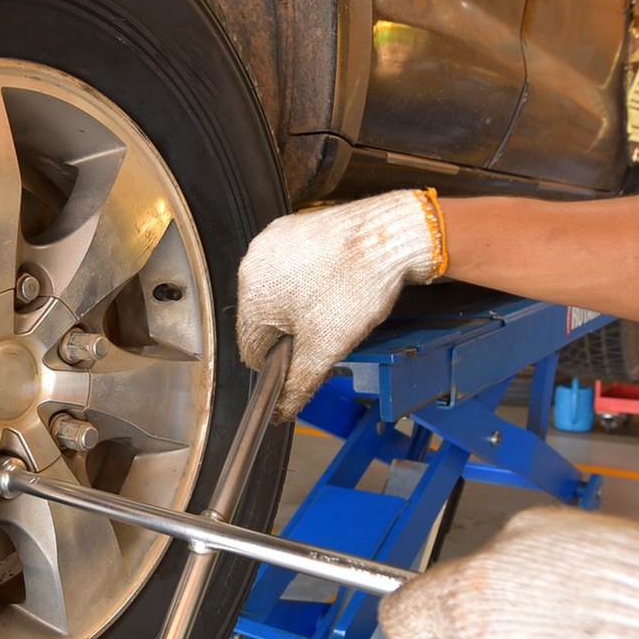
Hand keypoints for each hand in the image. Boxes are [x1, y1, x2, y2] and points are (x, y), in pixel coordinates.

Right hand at [236, 190, 442, 421]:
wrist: (387, 236)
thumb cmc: (356, 286)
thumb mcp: (325, 349)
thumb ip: (298, 384)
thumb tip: (282, 411)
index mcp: (251, 296)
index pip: (253, 349)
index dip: (283, 361)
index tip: (309, 356)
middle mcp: (252, 264)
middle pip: (263, 320)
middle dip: (292, 331)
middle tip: (328, 329)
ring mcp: (271, 242)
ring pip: (276, 293)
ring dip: (299, 306)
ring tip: (334, 302)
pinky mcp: (290, 228)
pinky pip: (289, 267)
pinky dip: (307, 278)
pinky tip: (333, 280)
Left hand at [378, 507, 638, 638]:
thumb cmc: (630, 580)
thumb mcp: (547, 530)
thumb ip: (504, 557)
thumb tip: (495, 571)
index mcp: (467, 602)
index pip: (405, 615)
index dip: (416, 611)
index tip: (421, 612)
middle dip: (501, 633)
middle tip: (553, 611)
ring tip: (603, 638)